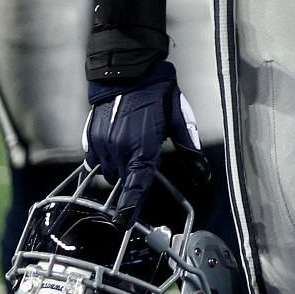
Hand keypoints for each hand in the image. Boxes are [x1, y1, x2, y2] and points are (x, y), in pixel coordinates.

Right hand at [84, 62, 203, 212]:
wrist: (128, 71)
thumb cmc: (157, 93)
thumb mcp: (178, 118)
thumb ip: (189, 147)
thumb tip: (202, 172)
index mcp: (144, 147)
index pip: (136, 185)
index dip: (130, 207)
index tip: (124, 222)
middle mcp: (120, 149)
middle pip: (124, 180)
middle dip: (133, 176)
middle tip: (143, 155)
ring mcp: (103, 144)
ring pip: (110, 171)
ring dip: (120, 167)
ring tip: (132, 143)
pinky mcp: (91, 138)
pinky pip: (96, 160)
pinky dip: (106, 158)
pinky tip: (116, 141)